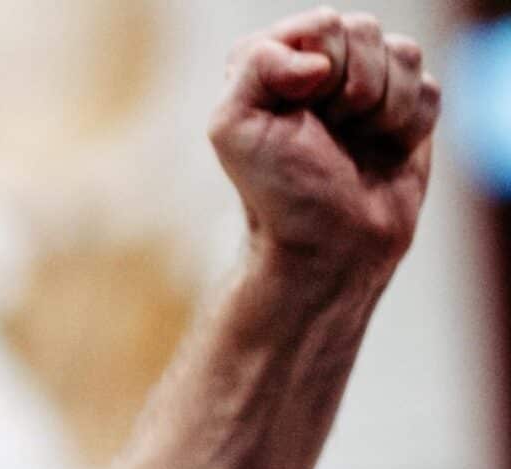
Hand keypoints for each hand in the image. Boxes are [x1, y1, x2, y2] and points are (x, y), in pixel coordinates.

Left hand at [211, 11, 439, 286]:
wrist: (330, 248)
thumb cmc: (278, 192)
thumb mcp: (235, 126)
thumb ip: (255, 64)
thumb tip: (317, 57)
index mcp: (271, 63)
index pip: (320, 24)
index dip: (320, 65)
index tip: (301, 108)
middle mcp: (318, 68)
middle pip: (365, 30)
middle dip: (353, 87)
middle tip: (330, 131)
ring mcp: (365, 87)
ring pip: (404, 53)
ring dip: (382, 107)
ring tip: (354, 143)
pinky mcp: (406, 109)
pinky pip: (429, 87)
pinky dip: (409, 124)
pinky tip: (384, 151)